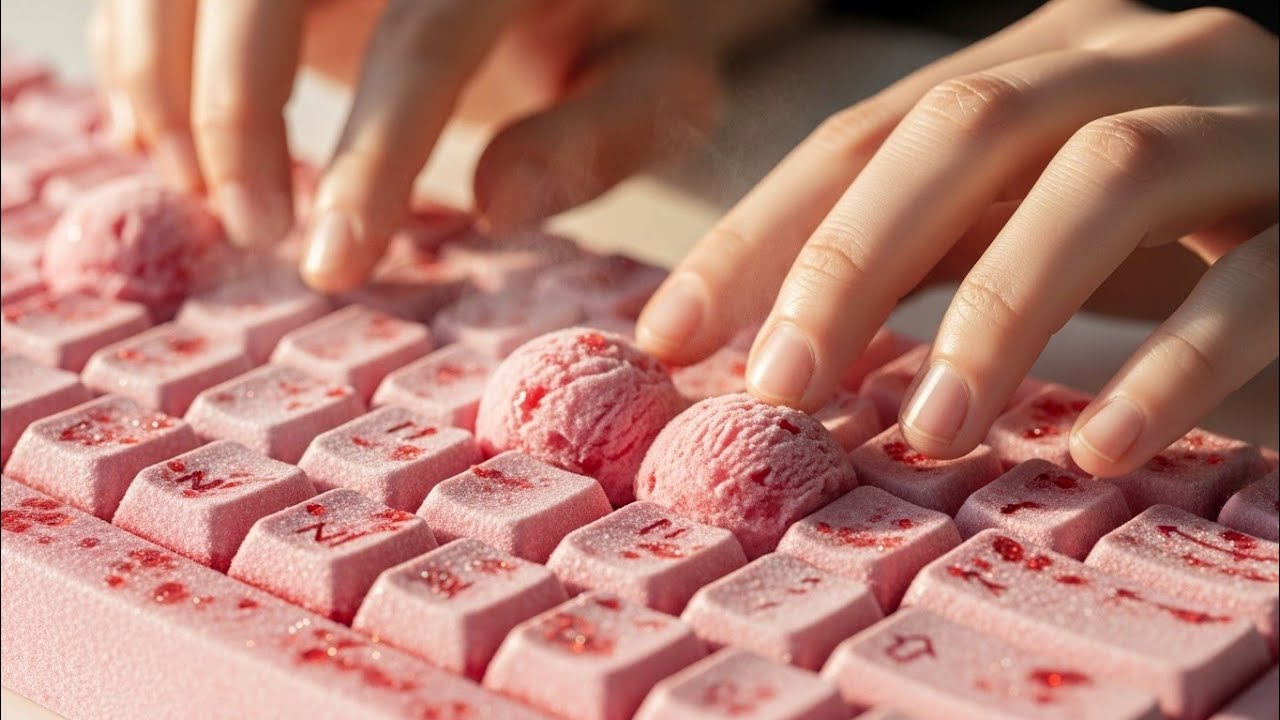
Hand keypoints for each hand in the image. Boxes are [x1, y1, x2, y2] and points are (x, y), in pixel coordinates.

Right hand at [89, 0, 797, 290]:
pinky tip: (167, 136)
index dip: (369, 158)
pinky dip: (141, 50)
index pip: (422, 40)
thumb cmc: (630, 26)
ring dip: (168, 80)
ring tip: (205, 197)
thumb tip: (497, 206)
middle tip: (258, 235)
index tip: (333, 266)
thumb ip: (597, 139)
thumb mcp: (657, 86)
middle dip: (236, 109)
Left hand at [636, 0, 1277, 476]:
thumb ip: (923, 248)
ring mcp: (1250, 124)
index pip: (870, 131)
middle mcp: (1144, 58)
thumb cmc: (1178, 233)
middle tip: (779, 386)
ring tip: (932, 433)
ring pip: (1110, 178)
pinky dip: (1172, 367)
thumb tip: (765, 341)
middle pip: (969, 131)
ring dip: (1001, 311)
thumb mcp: (1029, 219)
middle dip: (853, 260)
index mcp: (1044, 58)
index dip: (761, 232)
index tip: (671, 335)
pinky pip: (1257, 281)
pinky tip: (1099, 449)